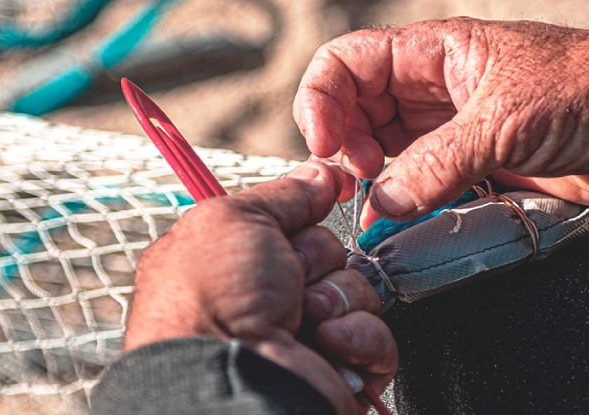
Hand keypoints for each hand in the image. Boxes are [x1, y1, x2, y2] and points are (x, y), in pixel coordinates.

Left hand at [125, 161, 397, 413]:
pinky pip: (377, 336)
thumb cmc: (212, 299)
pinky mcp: (337, 368)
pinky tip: (330, 344)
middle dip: (316, 260)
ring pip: (358, 291)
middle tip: (289, 279)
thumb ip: (284, 194)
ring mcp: (302, 335)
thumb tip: (320, 175)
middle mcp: (265, 299)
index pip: (292, 223)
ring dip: (337, 298)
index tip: (320, 200)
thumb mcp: (237, 218)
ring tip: (305, 317)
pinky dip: (358, 337)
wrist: (230, 375)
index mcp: (235, 263)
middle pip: (329, 253)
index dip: (306, 213)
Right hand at [293, 17, 588, 228]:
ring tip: (380, 207)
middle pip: (354, 111)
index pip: (347, 64)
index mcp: (433, 53)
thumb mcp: (505, 119)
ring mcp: (445, 130)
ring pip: (382, 152)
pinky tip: (403, 220)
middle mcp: (429, 90)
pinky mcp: (466, 167)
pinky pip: (416, 185)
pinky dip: (402, 205)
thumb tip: (384, 202)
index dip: (322, 99)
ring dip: (372, 181)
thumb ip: (438, 163)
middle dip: (345, 145)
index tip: (325, 143)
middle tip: (360, 178)